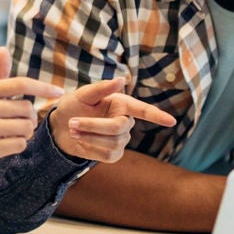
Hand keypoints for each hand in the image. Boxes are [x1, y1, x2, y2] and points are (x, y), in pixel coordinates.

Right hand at [0, 46, 62, 183]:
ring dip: (25, 134)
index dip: (43, 87)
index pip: (20, 84)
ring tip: (9, 134)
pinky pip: (20, 144)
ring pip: (26, 128)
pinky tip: (4, 146)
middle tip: (15, 124)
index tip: (59, 91)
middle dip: (29, 119)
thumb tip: (3, 49)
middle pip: (27, 109)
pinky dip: (17, 146)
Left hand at [43, 78, 174, 163]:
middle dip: (93, 126)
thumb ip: (101, 88)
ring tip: (74, 129)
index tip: (172, 121)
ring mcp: (121, 139)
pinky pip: (107, 155)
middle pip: (117, 128)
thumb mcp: (83, 94)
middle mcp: (125, 121)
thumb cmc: (74, 106)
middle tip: (72, 122)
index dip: (157, 116)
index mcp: (122, 104)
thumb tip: (121, 79)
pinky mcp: (114, 154)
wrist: (61, 127)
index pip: (143, 110)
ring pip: (112, 143)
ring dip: (88, 137)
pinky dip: (90, 148)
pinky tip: (81, 140)